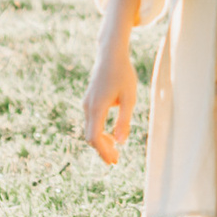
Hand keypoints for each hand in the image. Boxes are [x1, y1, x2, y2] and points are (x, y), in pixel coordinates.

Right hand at [83, 37, 137, 165]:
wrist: (110, 54)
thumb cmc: (123, 74)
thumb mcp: (129, 98)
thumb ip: (124, 120)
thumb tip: (121, 142)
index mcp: (96, 107)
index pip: (94, 137)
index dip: (103, 152)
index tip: (113, 161)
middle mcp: (88, 107)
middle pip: (90, 136)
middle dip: (102, 150)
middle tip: (116, 161)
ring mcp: (87, 103)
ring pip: (90, 130)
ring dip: (101, 142)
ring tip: (116, 151)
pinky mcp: (89, 100)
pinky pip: (91, 122)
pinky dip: (99, 132)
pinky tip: (111, 136)